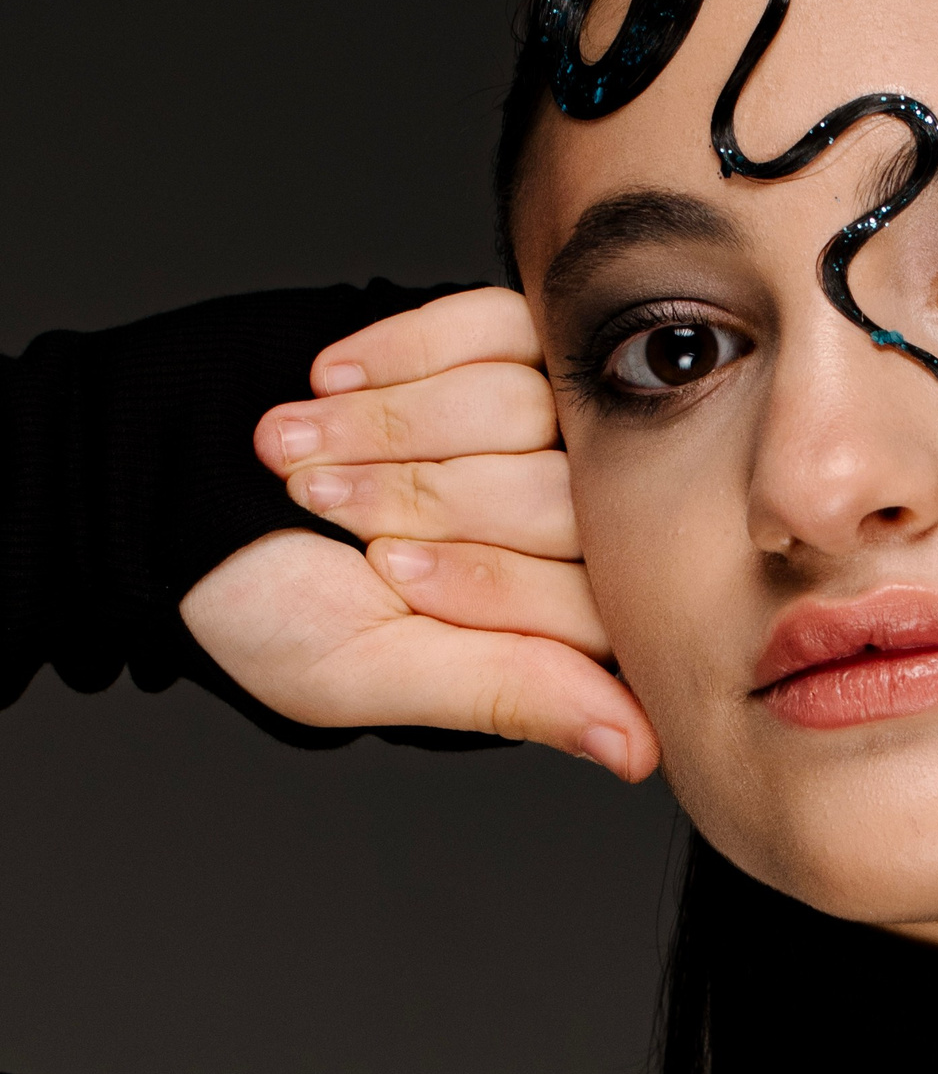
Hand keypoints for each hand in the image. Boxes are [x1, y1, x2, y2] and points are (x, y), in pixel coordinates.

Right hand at [179, 288, 658, 778]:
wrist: (160, 476)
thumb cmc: (257, 595)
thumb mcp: (367, 669)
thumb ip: (509, 691)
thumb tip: (641, 751)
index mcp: (557, 626)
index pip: (598, 601)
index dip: (486, 583)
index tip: (387, 574)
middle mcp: (572, 521)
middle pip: (569, 498)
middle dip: (430, 501)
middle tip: (331, 508)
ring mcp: (545, 420)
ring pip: (528, 404)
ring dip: (393, 429)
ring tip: (303, 452)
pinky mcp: (504, 336)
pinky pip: (495, 322)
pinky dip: (398, 355)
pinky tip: (329, 384)